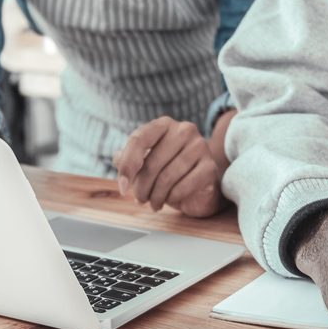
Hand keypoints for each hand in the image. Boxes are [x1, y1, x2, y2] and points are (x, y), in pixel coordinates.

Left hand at [113, 115, 227, 217]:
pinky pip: (183, 186)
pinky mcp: (209, 166)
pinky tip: (171, 200)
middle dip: (142, 187)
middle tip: (140, 199)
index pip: (139, 139)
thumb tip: (118, 158)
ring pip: (167, 177)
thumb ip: (128, 158)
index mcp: (164, 124)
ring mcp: (199, 146)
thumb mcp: (146, 162)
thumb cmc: (169, 170)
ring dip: (156, 196)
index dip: (127, 165)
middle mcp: (183, 130)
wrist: (200, 185)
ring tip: (154, 203)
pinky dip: (173, 198)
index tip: (122, 187)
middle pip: (151, 162)